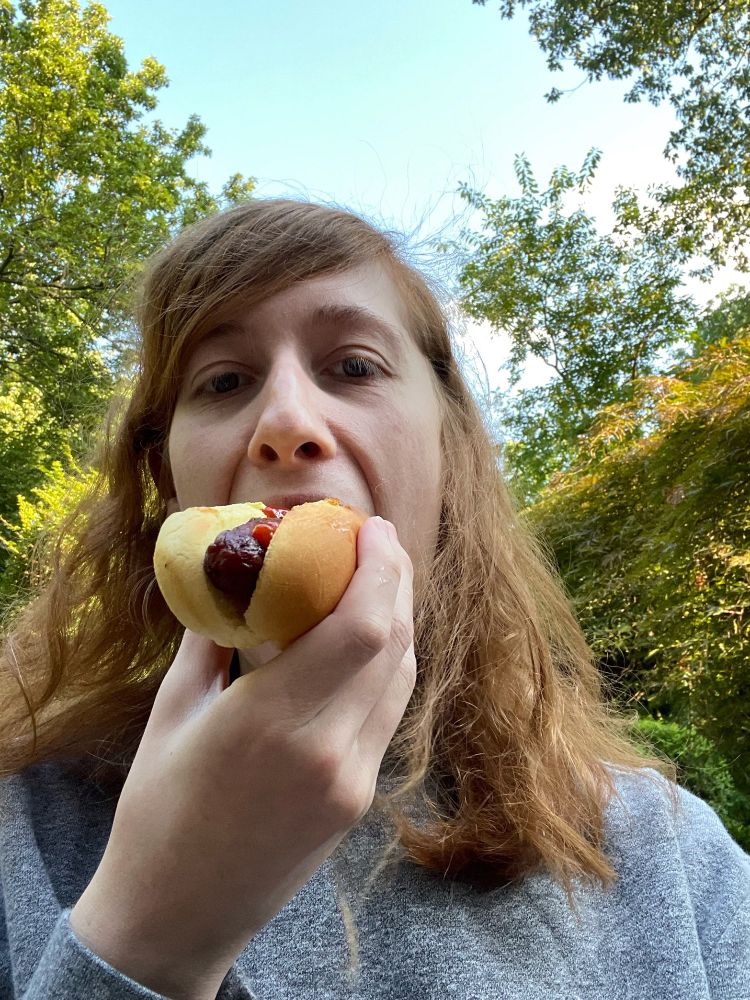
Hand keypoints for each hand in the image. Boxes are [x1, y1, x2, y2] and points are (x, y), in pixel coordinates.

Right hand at [70, 516, 414, 999]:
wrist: (178, 915)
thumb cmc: (158, 811)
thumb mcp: (174, 713)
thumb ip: (211, 640)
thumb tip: (235, 578)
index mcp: (273, 723)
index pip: (360, 629)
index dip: (379, 568)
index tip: (370, 527)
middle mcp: (329, 751)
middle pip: (394, 644)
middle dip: (396, 579)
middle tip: (377, 540)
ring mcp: (353, 781)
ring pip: (402, 677)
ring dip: (399, 618)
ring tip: (377, 578)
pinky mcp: (359, 800)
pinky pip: (388, 713)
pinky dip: (389, 664)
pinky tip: (369, 639)